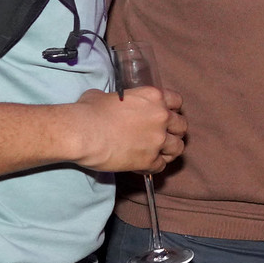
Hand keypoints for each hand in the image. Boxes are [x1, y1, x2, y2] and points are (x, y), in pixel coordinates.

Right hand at [68, 85, 185, 173]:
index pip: (177, 102)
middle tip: (163, 136)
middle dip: (174, 132)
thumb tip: (112, 103)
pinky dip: (154, 166)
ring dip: (169, 151)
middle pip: (182, 126)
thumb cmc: (88, 111)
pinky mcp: (149, 160)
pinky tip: (144, 166)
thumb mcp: (105, 95)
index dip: (173, 110)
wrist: (82, 133)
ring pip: (178, 148)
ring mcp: (157, 140)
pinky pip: (161, 166)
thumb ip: (118, 99)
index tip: (166, 116)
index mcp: (153, 97)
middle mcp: (161, 117)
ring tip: (158, 153)